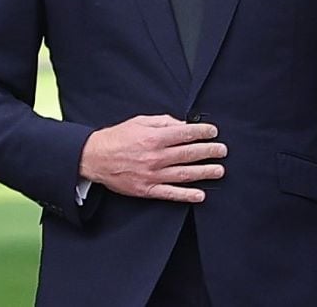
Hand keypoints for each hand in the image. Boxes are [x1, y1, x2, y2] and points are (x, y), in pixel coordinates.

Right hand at [78, 114, 226, 201]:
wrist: (94, 157)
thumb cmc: (118, 138)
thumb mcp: (141, 122)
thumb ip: (164, 122)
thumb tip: (184, 125)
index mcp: (154, 138)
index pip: (186, 134)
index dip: (203, 132)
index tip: (214, 132)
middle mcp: (155, 157)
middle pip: (189, 154)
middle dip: (209, 151)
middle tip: (222, 150)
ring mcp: (152, 175)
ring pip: (184, 174)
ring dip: (205, 172)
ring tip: (219, 170)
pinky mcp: (147, 189)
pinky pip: (170, 193)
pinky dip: (186, 195)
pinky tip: (200, 194)